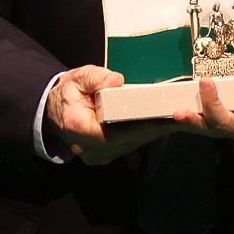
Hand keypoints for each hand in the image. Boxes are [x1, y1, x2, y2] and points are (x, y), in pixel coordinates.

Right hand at [44, 65, 175, 164]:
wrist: (56, 110)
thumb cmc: (69, 92)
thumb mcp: (78, 77)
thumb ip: (95, 78)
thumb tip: (117, 81)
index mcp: (77, 126)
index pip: (110, 133)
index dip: (136, 128)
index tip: (158, 120)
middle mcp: (87, 147)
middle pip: (125, 141)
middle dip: (152, 129)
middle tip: (178, 117)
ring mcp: (96, 155)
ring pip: (129, 145)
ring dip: (151, 133)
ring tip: (176, 119)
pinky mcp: (104, 156)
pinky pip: (128, 146)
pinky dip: (144, 135)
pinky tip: (161, 125)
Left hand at [170, 66, 233, 157]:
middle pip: (222, 124)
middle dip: (212, 105)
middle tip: (206, 81)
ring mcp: (232, 130)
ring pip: (208, 128)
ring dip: (192, 119)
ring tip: (176, 110)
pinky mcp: (225, 126)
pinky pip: (204, 126)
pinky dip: (189, 120)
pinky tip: (173, 113)